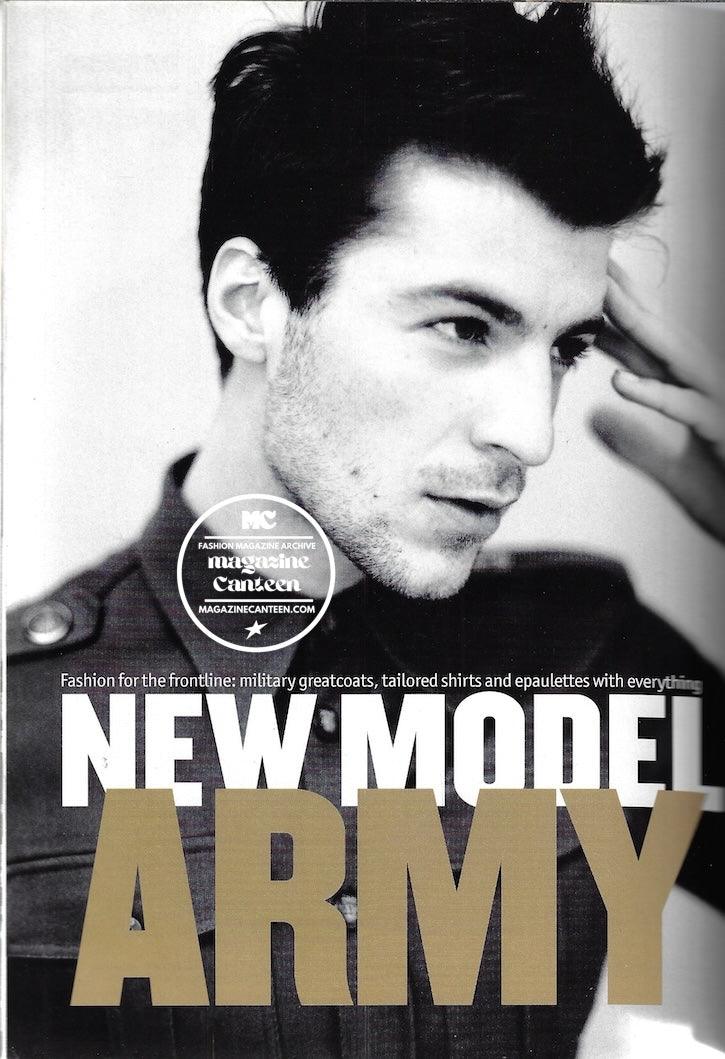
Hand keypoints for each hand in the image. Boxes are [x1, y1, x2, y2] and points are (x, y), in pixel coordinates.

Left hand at [591, 260, 724, 542]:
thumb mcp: (671, 470)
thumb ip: (635, 443)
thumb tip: (595, 418)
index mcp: (686, 394)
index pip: (641, 346)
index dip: (607, 315)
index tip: (573, 285)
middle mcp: (701, 390)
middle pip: (656, 335)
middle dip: (622, 297)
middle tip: (587, 261)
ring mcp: (715, 406)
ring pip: (673, 358)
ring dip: (636, 327)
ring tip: (600, 299)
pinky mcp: (723, 433)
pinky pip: (686, 409)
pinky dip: (653, 394)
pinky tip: (619, 381)